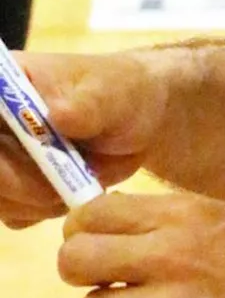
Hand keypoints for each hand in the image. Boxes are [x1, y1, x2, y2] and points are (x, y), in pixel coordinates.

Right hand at [0, 52, 168, 227]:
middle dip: (11, 179)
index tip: (17, 147)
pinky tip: (70, 190)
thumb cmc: (120, 93)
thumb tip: (57, 115)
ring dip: (33, 199)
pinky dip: (42, 211)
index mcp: (2, 83)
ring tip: (75, 179)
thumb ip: (86, 105)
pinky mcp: (13, 189)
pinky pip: (13, 214)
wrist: (139, 122)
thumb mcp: (111, 93)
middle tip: (56, 185)